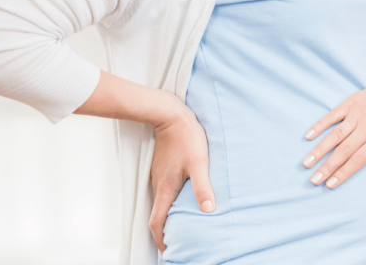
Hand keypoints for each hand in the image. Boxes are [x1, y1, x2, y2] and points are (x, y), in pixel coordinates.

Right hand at [148, 97, 215, 251]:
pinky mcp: (162, 168)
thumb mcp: (199, 163)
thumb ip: (202, 186)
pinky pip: (163, 191)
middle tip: (175, 241)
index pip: (157, 222)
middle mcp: (159, 186)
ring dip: (167, 216)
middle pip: (157, 215)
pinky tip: (181, 199)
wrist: (170, 116)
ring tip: (180, 223)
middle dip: (164, 231)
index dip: (161, 239)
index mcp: (166, 189)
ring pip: (160, 203)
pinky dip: (169, 202)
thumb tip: (209, 208)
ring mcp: (158, 176)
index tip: (168, 249)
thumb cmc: (186, 138)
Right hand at [301, 54, 365, 188]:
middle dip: (327, 167)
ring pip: (335, 135)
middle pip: (343, 151)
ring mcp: (357, 114)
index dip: (343, 173)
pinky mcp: (352, 102)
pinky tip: (309, 135)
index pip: (357, 160)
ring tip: (306, 163)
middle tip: (313, 180)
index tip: (329, 185)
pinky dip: (320, 124)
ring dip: (320, 149)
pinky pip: (333, 115)